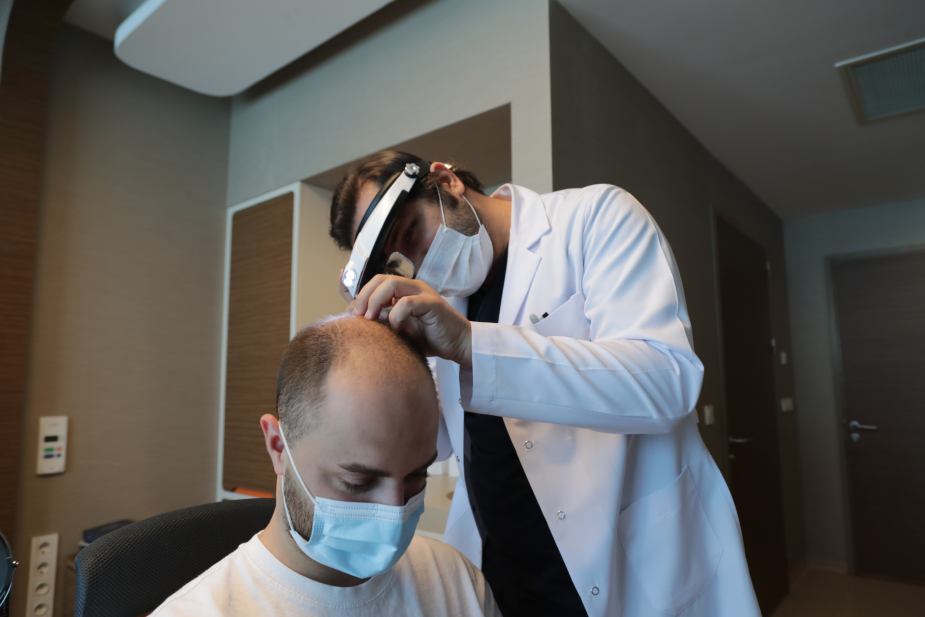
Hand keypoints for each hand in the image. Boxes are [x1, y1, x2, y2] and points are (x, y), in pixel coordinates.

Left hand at [351, 275, 471, 366]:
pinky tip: (397, 328)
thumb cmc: (429, 338)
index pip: (375, 280)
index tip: (342, 286)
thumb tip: (356, 321)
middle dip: (364, 296)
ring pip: (391, 284)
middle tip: (357, 316)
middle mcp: (412, 287)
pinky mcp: (432, 303)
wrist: (458, 345)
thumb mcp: (399, 329)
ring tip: (370, 319)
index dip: (358, 284)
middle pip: (380, 279)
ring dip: (375, 301)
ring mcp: (422, 293)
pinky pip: (407, 303)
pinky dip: (396, 315)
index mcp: (403, 291)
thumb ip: (382, 321)